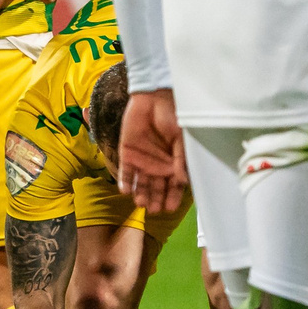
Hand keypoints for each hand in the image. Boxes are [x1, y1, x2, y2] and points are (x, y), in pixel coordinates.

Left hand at [117, 88, 186, 213]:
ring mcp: (142, 161)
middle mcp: (158, 166)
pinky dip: (125, 182)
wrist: (152, 98)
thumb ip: (181, 159)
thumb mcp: (181, 138)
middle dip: (156, 200)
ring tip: (142, 203)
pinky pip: (125, 172)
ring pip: (142, 184)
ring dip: (141, 194)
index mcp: (173, 164)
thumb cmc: (172, 117)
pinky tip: (126, 191)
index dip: (172, 197)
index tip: (170, 208)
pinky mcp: (127, 154)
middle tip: (155, 210)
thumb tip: (182, 180)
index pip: (173, 186)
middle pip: (157, 188)